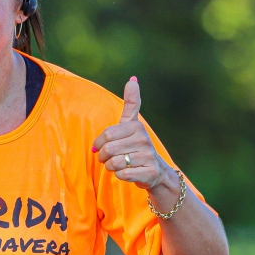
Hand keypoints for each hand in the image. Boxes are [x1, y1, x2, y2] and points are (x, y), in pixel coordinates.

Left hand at [93, 77, 176, 192]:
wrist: (155, 171)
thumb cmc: (136, 146)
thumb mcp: (132, 124)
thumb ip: (131, 103)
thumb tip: (133, 79)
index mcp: (136, 126)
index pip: (106, 135)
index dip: (99, 144)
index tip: (101, 147)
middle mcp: (144, 139)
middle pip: (108, 150)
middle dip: (104, 157)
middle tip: (109, 159)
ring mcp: (148, 156)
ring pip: (114, 163)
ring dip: (111, 167)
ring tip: (120, 165)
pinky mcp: (149, 172)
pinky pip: (122, 175)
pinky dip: (120, 176)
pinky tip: (129, 172)